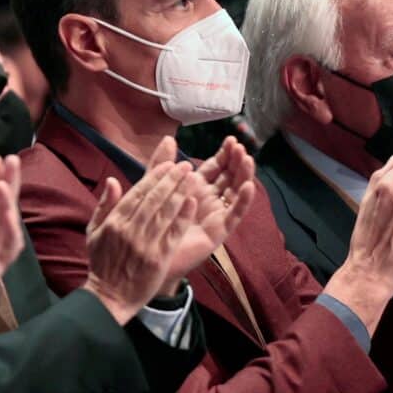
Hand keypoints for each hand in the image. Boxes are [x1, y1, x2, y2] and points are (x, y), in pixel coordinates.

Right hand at [82, 160, 197, 323]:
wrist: (110, 297)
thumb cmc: (102, 263)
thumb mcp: (94, 232)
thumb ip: (104, 205)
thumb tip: (113, 180)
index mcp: (115, 222)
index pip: (138, 193)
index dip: (155, 177)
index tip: (168, 164)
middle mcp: (130, 230)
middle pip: (154, 199)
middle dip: (171, 179)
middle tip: (185, 165)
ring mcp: (146, 244)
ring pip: (166, 212)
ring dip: (180, 192)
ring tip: (192, 177)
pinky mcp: (159, 258)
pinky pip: (174, 233)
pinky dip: (183, 216)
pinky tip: (192, 202)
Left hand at [148, 136, 256, 295]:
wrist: (145, 254)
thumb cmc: (149, 222)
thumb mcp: (155, 187)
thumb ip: (162, 164)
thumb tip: (169, 138)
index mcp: (196, 188)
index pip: (216, 167)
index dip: (224, 154)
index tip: (230, 139)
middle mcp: (209, 200)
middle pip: (229, 177)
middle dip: (236, 161)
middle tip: (240, 147)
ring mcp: (215, 215)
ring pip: (235, 193)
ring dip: (243, 176)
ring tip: (247, 160)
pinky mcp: (218, 232)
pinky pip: (234, 215)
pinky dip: (242, 201)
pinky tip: (248, 186)